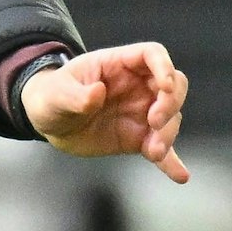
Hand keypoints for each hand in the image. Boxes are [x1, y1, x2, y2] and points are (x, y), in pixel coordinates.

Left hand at [22, 42, 188, 183]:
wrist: (52, 122)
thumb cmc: (54, 96)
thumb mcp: (57, 93)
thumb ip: (76, 95)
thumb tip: (96, 94)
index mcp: (119, 65)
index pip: (152, 55)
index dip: (164, 67)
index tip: (165, 87)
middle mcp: (138, 86)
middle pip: (173, 85)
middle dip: (171, 103)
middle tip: (155, 123)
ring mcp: (141, 113)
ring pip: (171, 118)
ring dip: (168, 135)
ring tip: (154, 152)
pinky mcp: (139, 138)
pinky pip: (161, 149)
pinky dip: (171, 162)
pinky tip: (180, 175)